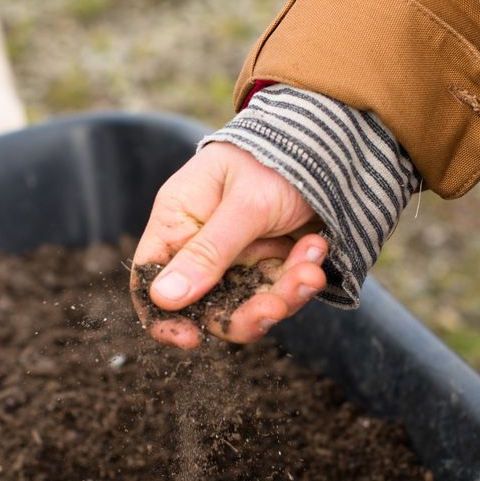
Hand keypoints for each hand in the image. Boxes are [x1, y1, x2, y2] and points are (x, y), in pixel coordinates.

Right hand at [131, 142, 327, 348]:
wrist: (328, 141)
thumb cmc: (274, 158)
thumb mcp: (244, 205)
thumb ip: (208, 252)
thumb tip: (163, 299)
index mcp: (178, 220)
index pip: (151, 278)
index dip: (163, 316)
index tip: (190, 340)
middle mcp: (202, 243)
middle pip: (207, 304)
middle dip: (245, 312)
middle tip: (276, 307)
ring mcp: (239, 256)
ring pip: (250, 303)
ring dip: (284, 294)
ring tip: (311, 271)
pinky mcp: (271, 261)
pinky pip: (280, 290)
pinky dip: (302, 276)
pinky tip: (316, 248)